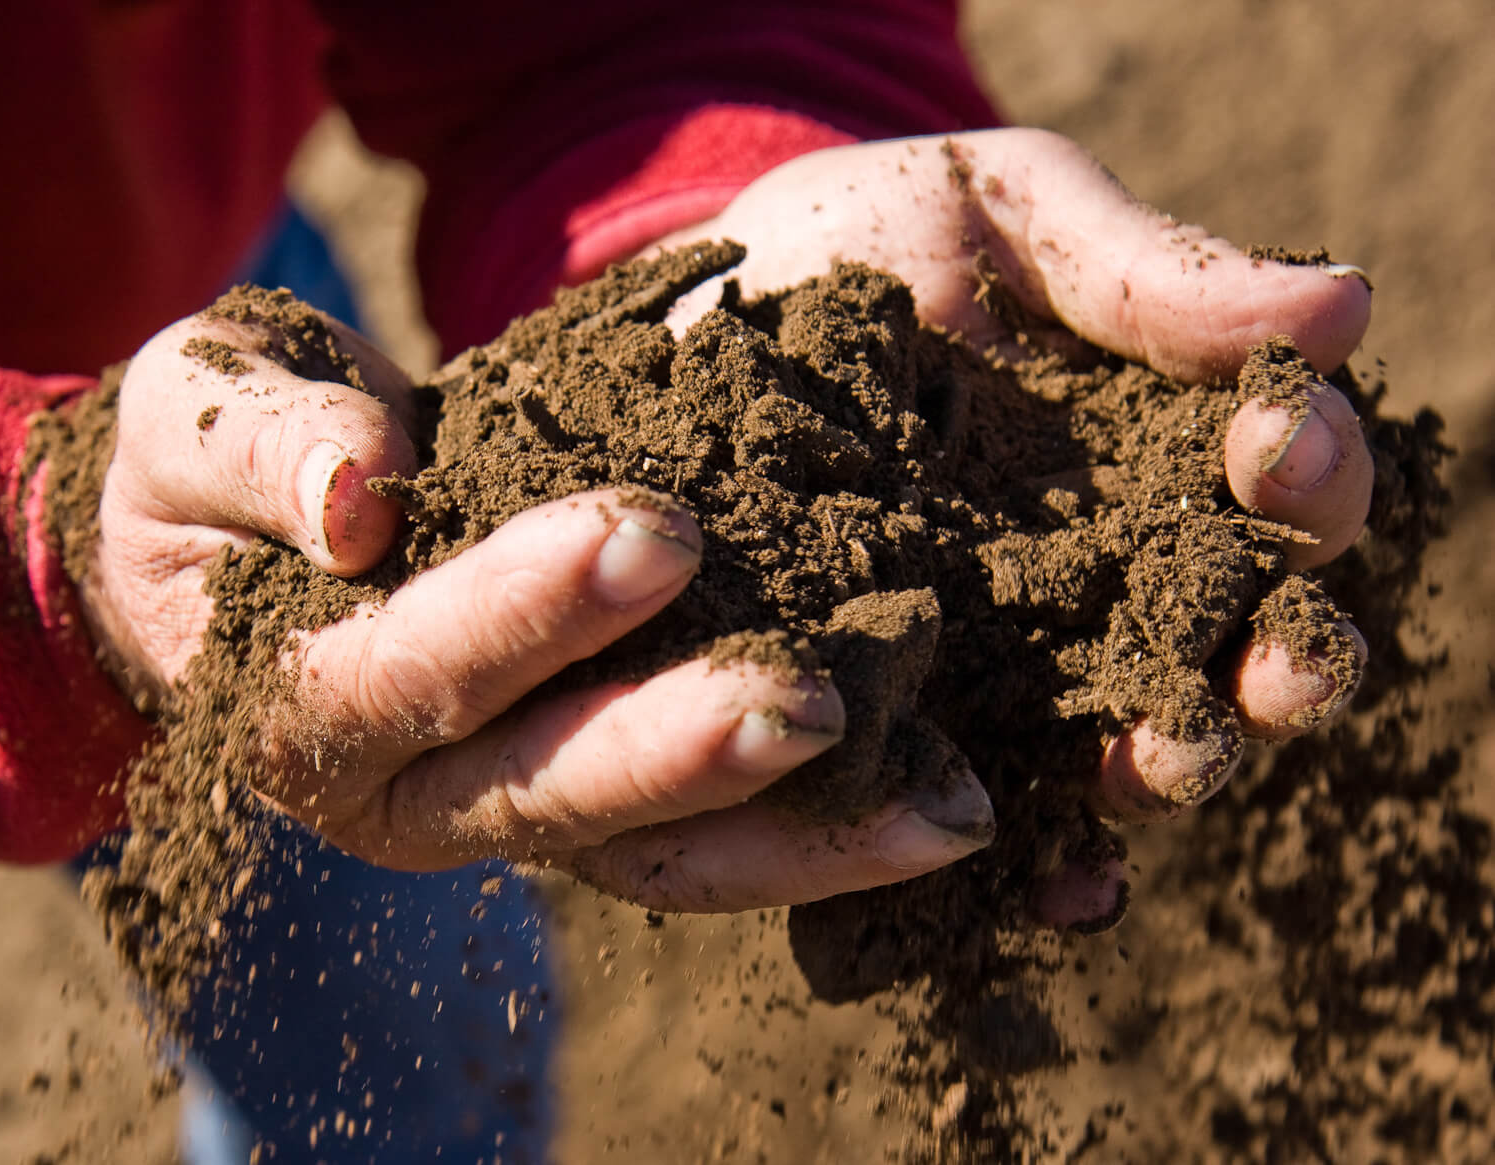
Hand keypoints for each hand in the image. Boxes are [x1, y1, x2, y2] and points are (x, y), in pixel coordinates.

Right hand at [76, 307, 991, 909]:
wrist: (249, 542)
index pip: (414, 670)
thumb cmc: (216, 467)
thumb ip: (262, 444)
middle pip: (552, 794)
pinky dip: (817, 831)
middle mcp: (411, 795)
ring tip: (942, 810)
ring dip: (796, 838)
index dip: (527, 612)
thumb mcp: (199, 412)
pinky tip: (937, 799)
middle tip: (817, 704)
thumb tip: (356, 496)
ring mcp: (510, 809)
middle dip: (682, 749)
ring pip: (653, 853)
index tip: (657, 531)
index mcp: (304, 703)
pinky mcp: (592, 794)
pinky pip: (705, 835)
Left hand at [659, 129, 1374, 922]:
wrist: (709, 301)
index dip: (1308, 478)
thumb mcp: (1015, 215)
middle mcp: (1101, 587)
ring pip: (1118, 745)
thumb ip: (1153, 271)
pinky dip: (1021, 853)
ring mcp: (1003, 663)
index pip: (1280, 497)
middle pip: (1226, 654)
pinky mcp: (894, 715)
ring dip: (1158, 768)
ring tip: (1158, 766)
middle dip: (1267, 671)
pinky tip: (1047, 880)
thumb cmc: (877, 234)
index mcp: (1158, 467)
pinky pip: (973, 804)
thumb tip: (1347, 308)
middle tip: (1277, 672)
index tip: (1278, 442)